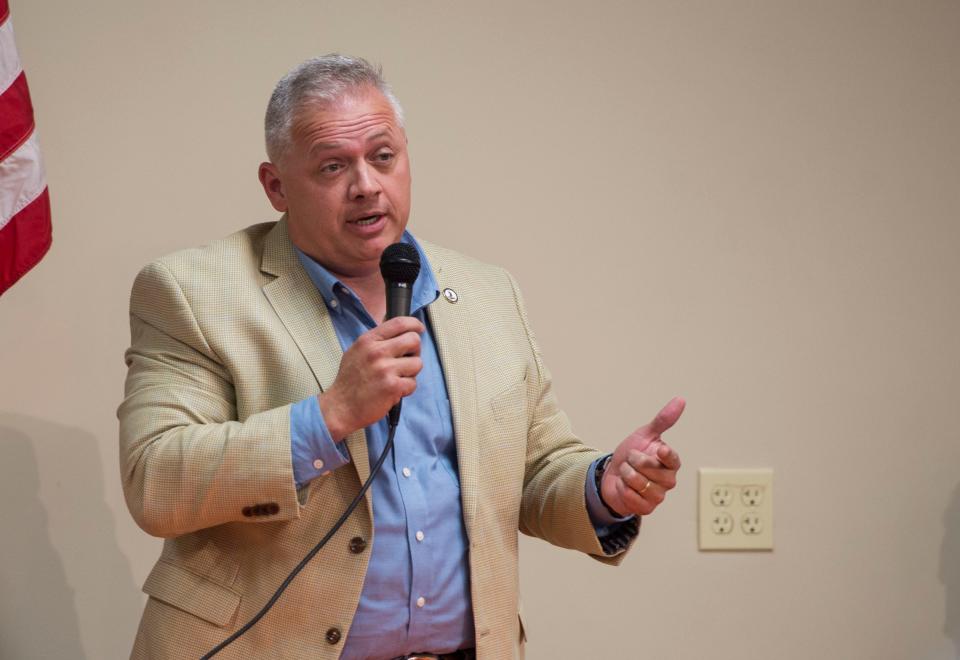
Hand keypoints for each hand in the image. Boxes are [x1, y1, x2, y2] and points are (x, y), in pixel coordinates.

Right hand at [318, 316, 423, 439]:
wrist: (341, 407)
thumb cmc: (350, 380)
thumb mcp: (356, 351)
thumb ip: (376, 340)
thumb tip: (398, 329)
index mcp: (368, 341)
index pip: (399, 323)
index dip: (414, 324)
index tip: (419, 329)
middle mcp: (377, 352)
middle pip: (413, 340)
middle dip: (415, 350)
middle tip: (406, 360)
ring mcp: (385, 369)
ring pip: (417, 363)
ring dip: (411, 372)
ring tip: (396, 378)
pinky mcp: (392, 387)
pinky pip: (413, 383)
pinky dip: (407, 388)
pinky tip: (393, 391)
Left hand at [600, 397, 684, 516]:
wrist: (612, 475)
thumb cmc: (631, 454)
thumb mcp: (644, 434)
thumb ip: (663, 420)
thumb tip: (681, 400)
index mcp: (670, 462)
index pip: (673, 460)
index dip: (667, 456)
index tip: (660, 449)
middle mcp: (668, 480)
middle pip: (651, 471)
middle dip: (634, 461)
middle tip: (631, 459)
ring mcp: (658, 496)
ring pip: (639, 484)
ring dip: (626, 475)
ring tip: (626, 472)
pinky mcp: (646, 509)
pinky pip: (632, 498)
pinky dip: (622, 489)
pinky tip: (624, 486)